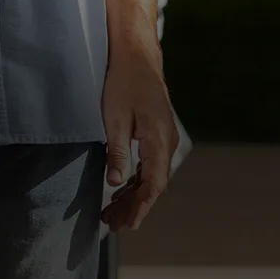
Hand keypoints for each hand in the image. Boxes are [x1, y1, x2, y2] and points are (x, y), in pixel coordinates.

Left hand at [100, 45, 178, 231]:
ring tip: (112, 211)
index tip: (127, 225)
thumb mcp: (114, 118)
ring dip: (134, 193)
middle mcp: (167, 140)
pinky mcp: (158, 130)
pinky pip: (151, 162)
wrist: (136, 53)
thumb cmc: (124, 82)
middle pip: (154, 183)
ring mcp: (165, 135)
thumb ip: (117, 152)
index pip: (154, 185)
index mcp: (159, 139)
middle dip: (134, 206)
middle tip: (112, 223)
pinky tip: (121, 186)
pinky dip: (137, 177)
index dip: (140, 208)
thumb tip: (115, 183)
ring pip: (153, 174)